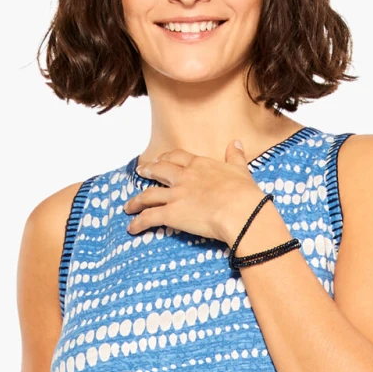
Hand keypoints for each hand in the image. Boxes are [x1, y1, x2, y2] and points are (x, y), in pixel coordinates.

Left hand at [123, 141, 270, 248]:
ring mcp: (175, 195)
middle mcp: (184, 177)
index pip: (178, 157)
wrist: (240, 211)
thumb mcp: (241, 170)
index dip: (167, 158)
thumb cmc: (244, 194)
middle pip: (159, 170)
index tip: (161, 159)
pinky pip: (149, 217)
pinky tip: (132, 228)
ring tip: (128, 206)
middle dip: (148, 170)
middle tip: (140, 171)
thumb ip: (235, 157)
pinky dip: (138, 223)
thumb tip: (235, 143)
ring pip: (149, 195)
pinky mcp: (171, 214)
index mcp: (200, 165)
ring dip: (136, 201)